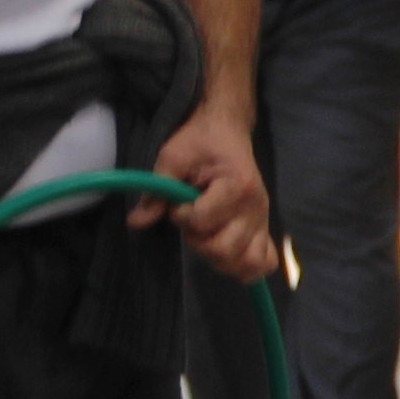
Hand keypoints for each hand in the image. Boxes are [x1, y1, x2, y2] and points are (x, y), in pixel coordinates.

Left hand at [149, 108, 278, 280]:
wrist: (225, 131)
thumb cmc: (200, 141)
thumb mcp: (172, 157)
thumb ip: (156, 191)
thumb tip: (135, 223)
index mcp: (236, 186)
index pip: (202, 221)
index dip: (180, 217)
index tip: (176, 203)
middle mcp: (256, 207)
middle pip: (223, 249)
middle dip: (196, 240)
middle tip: (189, 221)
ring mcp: (263, 220)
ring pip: (243, 262)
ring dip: (217, 258)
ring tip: (205, 237)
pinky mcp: (263, 228)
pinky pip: (264, 262)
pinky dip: (246, 267)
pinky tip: (227, 255)